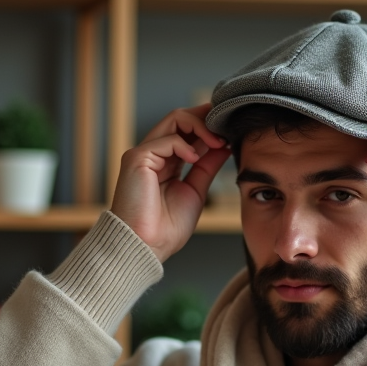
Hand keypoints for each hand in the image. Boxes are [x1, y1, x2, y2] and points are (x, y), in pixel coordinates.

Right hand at [109, 104, 230, 262]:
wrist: (147, 247)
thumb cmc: (165, 229)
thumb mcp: (195, 190)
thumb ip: (207, 166)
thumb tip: (224, 145)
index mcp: (165, 163)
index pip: (186, 131)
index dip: (208, 125)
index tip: (229, 129)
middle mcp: (152, 154)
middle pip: (180, 118)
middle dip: (207, 119)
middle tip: (227, 130)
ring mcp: (143, 154)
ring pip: (174, 119)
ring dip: (201, 126)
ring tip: (218, 142)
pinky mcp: (136, 158)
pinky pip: (167, 140)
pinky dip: (186, 145)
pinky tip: (195, 159)